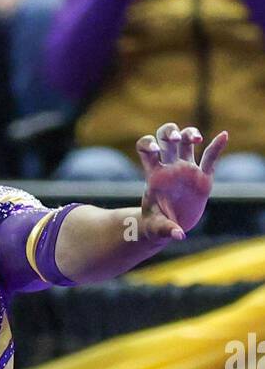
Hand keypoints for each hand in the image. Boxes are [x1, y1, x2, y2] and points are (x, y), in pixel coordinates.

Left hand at [137, 122, 228, 238]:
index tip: (154, 150)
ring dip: (190, 133)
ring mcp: (186, 169)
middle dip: (170, 132)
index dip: (148, 144)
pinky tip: (223, 136)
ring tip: (197, 140)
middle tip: (175, 140)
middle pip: (166, 136)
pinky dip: (217, 145)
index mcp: (154, 174)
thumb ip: (166, 229)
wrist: (168, 228)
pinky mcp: (202, 177)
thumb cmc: (155, 225)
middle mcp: (169, 166)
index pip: (145, 148)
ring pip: (186, 140)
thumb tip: (179, 236)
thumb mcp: (157, 228)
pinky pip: (210, 157)